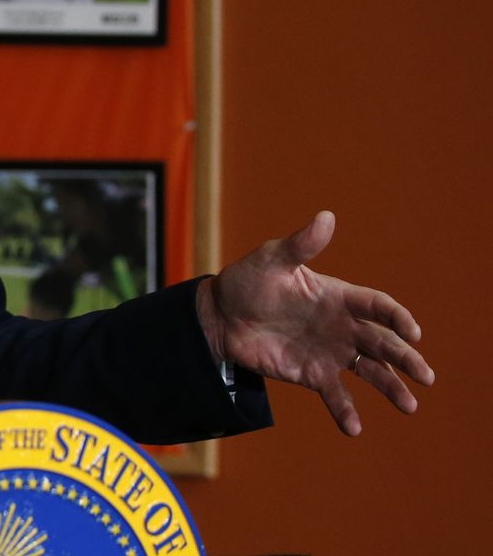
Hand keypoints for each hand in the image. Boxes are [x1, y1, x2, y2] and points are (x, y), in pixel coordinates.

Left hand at [197, 210, 434, 435]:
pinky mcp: (311, 374)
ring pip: (370, 372)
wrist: (219, 315)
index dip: (398, 318)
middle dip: (406, 359)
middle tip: (426, 376)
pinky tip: (354, 429)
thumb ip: (301, 245)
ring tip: (410, 407)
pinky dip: (345, 411)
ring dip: (391, 388)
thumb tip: (327, 217)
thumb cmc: (248, 281)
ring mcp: (329, 352)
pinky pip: (335, 395)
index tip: (413, 332)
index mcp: (339, 297)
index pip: (378, 307)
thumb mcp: (272, 259)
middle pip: (383, 343)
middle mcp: (342, 326)